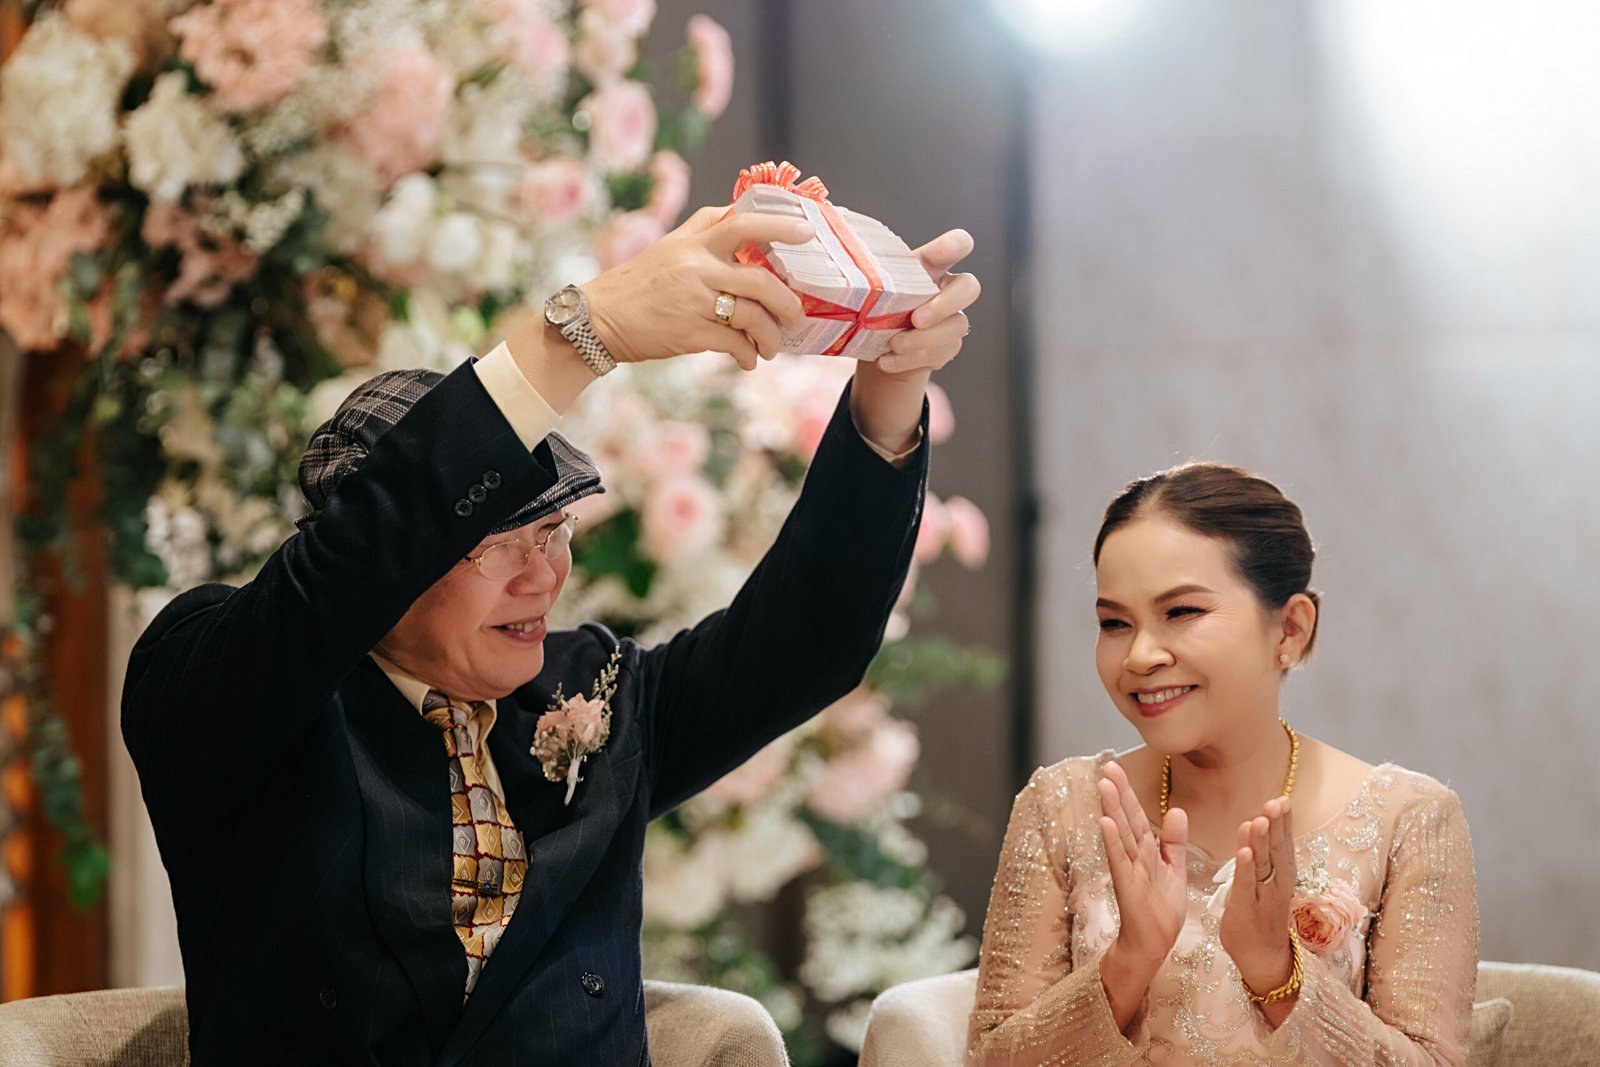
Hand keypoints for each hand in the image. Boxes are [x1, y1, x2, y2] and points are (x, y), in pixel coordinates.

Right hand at [583, 206, 813, 370]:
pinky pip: (734, 343)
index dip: (779, 226)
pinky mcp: (689, 332)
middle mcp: (695, 267)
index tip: (807, 232)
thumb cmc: (639, 284)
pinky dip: (748, 354)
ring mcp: (693, 300)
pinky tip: (749, 360)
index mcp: (693, 242)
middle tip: (796, 315)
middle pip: (760, 279)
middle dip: (786, 302)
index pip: (742, 224)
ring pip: (752, 316)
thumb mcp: (669, 246)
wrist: (599, 318)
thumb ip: (704, 231)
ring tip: (772, 346)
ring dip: (770, 336)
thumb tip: (742, 218)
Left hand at [851, 229, 979, 448]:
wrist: (877, 350)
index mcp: (930, 267)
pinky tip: (887, 361)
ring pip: (956, 327)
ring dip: (923, 339)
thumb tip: (824, 254)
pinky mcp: (947, 348)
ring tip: (893, 344)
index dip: (958, 245)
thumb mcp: (866, 288)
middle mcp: (948, 290)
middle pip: (970, 287)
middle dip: (944, 304)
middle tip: (916, 318)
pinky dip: (910, 359)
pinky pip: (939, 354)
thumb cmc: (872, 308)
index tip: (954, 247)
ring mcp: (952, 320)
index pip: (958, 245)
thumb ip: (861, 273)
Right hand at [1097, 761, 1188, 971]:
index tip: (1116, 769)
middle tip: (1107, 768)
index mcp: (1146, 852)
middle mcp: (1134, 858)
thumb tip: (1176, 810)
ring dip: (1112, 810)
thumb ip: (1174, 841)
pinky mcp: (1127, 888)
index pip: (1136, 816)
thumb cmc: (1160, 910)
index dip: (1128, 793)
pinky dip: (1112, 842)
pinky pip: (1120, 861)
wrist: (1154, 945)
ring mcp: (1129, 871)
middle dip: (1117, 793)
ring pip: (1121, 835)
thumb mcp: (1174, 870)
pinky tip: (1105, 823)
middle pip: (1126, 820)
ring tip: (1104, 786)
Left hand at [1219, 796, 1297, 998]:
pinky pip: (1246, 886)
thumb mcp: (1261, 880)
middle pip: (1277, 850)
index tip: (1282, 799)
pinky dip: (1246, 868)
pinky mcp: (1247, 909)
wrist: (1264, 957)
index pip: (1283, 843)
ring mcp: (1264, 897)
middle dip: (1276, 826)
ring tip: (1260, 819)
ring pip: (1263, 865)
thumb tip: (1251, 823)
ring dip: (1261, 842)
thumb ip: (1256, 852)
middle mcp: (1278, 884)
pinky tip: (1244, 852)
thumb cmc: (1260, 916)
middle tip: (1276, 802)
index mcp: (1282, 875)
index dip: (1283, 822)